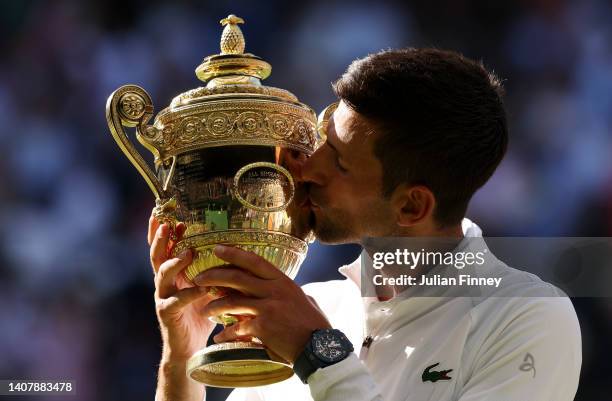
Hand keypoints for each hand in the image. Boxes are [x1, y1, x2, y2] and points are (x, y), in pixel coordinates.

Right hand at [148, 214, 217, 360]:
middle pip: (157, 256)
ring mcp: (163, 297)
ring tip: (188, 252)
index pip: (165, 248)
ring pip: (162, 274)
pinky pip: (177, 300)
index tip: (171, 216)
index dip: (164, 232)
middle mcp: (164, 283)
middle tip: (167, 224)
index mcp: (172, 274)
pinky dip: (190, 293)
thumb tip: (228, 248)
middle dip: (161, 239)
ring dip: (175, 261)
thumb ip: (210, 270)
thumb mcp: (205, 286)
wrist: (189, 347)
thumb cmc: (199, 314)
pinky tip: (203, 288)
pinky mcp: (167, 313)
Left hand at [193, 245, 330, 362]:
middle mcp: (274, 290)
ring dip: (215, 305)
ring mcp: (268, 308)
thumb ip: (283, 290)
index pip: (255, 261)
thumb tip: (273, 285)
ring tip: (204, 310)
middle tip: (199, 278)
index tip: (217, 248)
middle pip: (237, 277)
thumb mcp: (301, 298)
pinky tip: (219, 338)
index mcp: (282, 281)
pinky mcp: (263, 327)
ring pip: (232, 302)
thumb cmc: (312, 323)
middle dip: (214, 276)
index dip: (234, 253)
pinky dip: (226, 334)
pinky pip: (237, 328)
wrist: (319, 347)